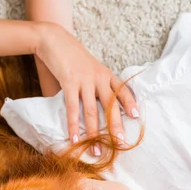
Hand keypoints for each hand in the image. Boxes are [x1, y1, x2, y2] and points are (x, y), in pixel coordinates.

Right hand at [35, 22, 138, 144]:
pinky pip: (73, 108)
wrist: (54, 39)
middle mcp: (99, 77)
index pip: (122, 90)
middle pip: (111, 106)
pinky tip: (75, 139)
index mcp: (106, 74)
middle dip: (115, 127)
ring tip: (97, 150)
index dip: (129, 103)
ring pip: (92, 111)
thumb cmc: (73, 57)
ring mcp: (85, 80)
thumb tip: (100, 108)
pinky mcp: (69, 82)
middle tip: (120, 144)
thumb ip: (97, 85)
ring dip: (94, 133)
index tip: (136, 117)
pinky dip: (73, 125)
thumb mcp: (91, 68)